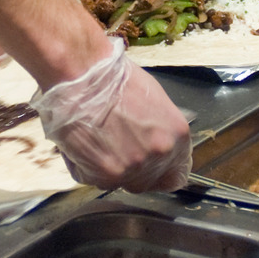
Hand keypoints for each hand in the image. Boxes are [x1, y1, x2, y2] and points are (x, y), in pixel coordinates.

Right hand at [30, 37, 191, 191]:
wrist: (80, 74)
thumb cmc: (112, 78)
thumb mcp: (153, 101)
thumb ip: (159, 130)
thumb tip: (152, 143)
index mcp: (177, 135)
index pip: (177, 174)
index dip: (161, 171)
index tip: (150, 168)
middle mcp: (159, 155)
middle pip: (148, 181)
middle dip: (133, 170)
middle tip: (115, 148)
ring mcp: (133, 168)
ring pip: (121, 182)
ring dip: (109, 168)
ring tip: (97, 141)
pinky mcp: (104, 174)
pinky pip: (95, 180)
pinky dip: (86, 167)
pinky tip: (82, 142)